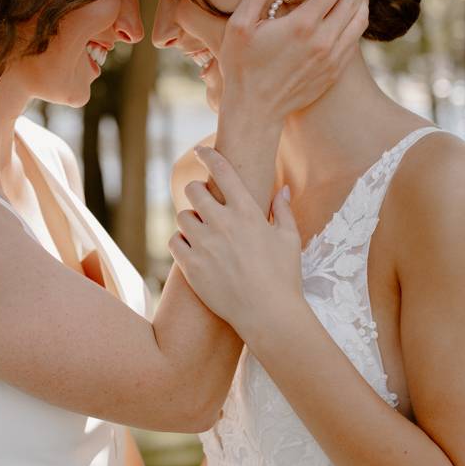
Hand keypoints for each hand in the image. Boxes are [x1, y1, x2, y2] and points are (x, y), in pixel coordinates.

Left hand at [169, 145, 304, 342]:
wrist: (268, 314)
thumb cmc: (284, 277)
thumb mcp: (289, 239)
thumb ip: (283, 210)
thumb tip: (282, 189)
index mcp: (247, 212)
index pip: (222, 171)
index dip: (209, 155)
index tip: (201, 150)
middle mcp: (222, 223)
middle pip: (194, 191)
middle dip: (197, 193)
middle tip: (204, 202)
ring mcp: (204, 244)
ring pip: (182, 216)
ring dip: (190, 219)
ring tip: (202, 230)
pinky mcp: (191, 266)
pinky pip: (174, 241)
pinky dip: (181, 242)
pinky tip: (193, 248)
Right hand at [217, 0, 377, 120]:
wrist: (254, 110)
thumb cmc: (242, 66)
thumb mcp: (239, 25)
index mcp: (303, 25)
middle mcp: (324, 41)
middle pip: (353, 2)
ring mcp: (332, 59)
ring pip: (358, 24)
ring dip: (364, 3)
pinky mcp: (333, 73)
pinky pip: (353, 43)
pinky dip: (358, 25)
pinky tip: (355, 19)